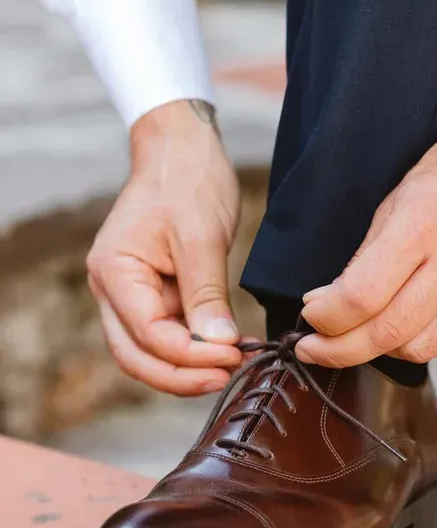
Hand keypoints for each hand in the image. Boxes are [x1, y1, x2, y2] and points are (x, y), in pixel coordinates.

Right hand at [87, 100, 242, 394]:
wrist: (183, 151)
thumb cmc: (186, 181)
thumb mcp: (202, 238)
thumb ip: (206, 295)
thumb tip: (218, 344)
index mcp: (114, 272)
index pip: (147, 334)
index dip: (190, 355)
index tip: (232, 356)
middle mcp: (112, 290)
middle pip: (137, 356)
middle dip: (182, 375)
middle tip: (227, 376)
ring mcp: (129, 295)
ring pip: (148, 353)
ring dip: (186, 368)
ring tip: (229, 368)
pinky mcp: (151, 295)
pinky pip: (166, 335)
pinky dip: (192, 349)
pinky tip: (224, 349)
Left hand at [296, 121, 436, 366]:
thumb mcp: (397, 200)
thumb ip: (364, 259)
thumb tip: (327, 304)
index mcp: (424, 225)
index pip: (361, 296)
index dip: (326, 318)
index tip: (310, 317)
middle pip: (387, 334)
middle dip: (339, 350)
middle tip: (313, 348)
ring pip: (418, 349)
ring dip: (378, 351)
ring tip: (357, 337)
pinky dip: (417, 343)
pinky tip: (402, 329)